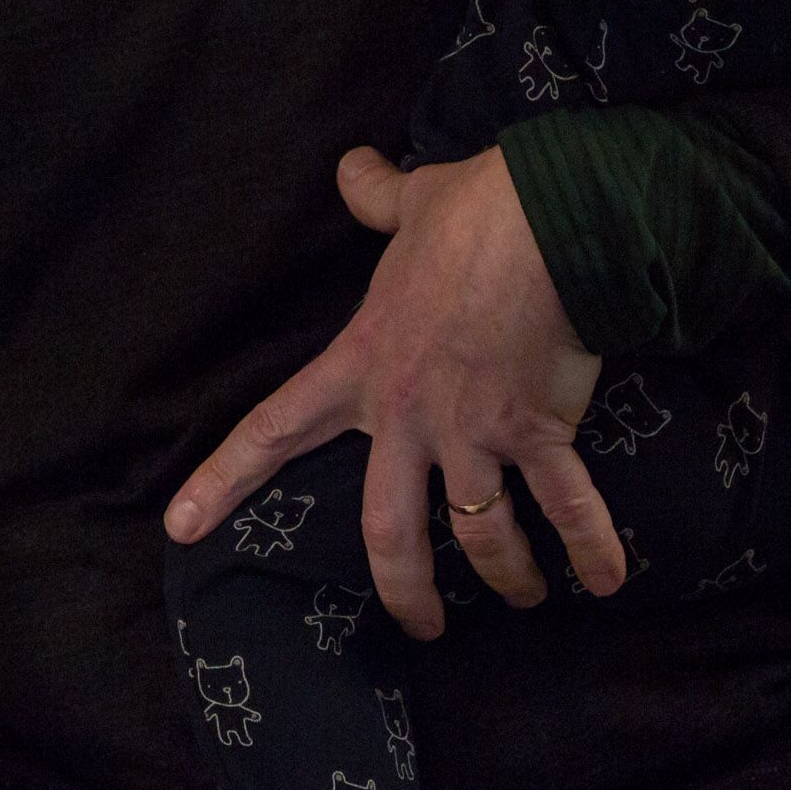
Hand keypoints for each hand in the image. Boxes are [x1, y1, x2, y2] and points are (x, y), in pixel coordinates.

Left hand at [165, 146, 621, 638]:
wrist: (546, 217)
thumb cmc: (474, 212)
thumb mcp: (412, 203)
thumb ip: (376, 197)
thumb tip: (353, 166)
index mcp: (360, 366)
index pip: (272, 429)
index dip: (223, 481)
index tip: (181, 529)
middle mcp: (406, 414)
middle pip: (385, 529)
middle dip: (404, 589)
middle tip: (422, 623)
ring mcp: (471, 431)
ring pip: (479, 536)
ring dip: (508, 576)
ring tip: (525, 594)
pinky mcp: (536, 431)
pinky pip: (568, 506)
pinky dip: (593, 549)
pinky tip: (608, 580)